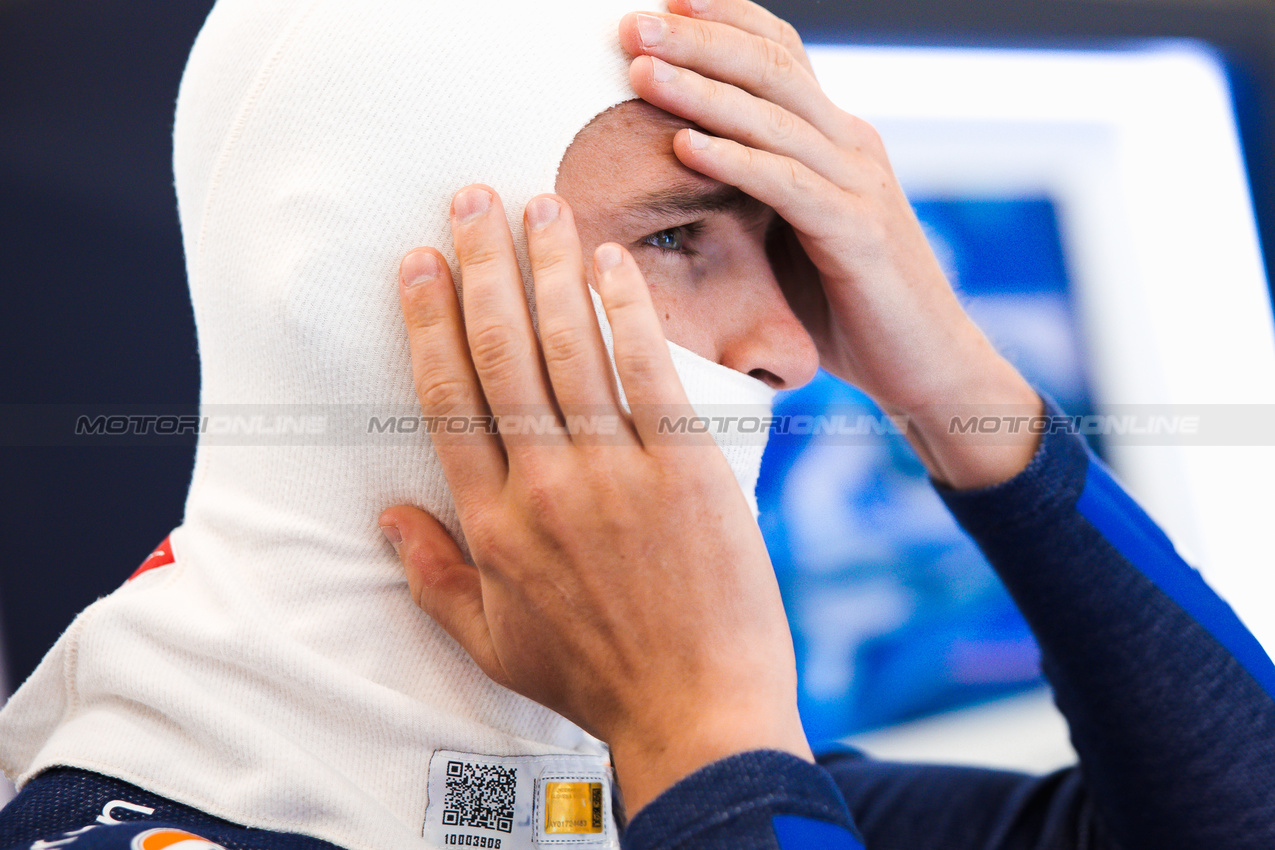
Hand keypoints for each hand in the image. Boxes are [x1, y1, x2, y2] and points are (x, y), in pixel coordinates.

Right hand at [379, 186, 811, 815]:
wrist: (698, 710)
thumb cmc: (596, 679)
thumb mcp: (492, 644)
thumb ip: (433, 578)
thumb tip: (385, 519)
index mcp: (493, 525)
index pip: (447, 400)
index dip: (428, 321)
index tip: (418, 263)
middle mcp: (544, 486)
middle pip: (500, 355)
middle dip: (479, 268)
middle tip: (469, 199)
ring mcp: (616, 474)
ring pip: (568, 349)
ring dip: (547, 268)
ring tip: (535, 204)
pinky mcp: (685, 470)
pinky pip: (649, 373)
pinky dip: (626, 311)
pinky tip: (609, 261)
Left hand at [620, 0, 1042, 487]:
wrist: (925, 365)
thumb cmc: (846, 303)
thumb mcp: (792, 233)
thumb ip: (754, 192)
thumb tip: (676, 169)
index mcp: (835, 137)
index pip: (780, 54)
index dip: (724, 20)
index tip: (660, 3)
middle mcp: (851, 145)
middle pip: (772, 67)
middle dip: (699, 39)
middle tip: (633, 24)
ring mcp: (860, 185)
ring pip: (774, 118)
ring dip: (702, 90)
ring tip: (640, 71)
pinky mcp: (858, 234)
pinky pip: (788, 185)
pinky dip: (735, 161)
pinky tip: (685, 146)